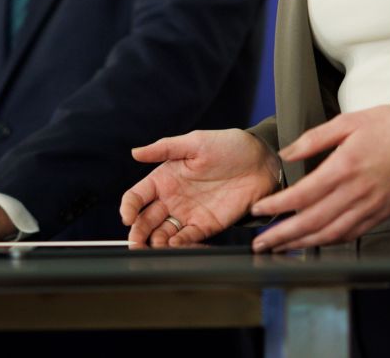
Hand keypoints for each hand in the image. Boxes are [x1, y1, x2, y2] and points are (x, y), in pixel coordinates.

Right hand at [121, 129, 276, 247]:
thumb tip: (135, 152)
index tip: (127, 217)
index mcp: (164, 178)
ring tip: (155, 248)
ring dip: (156, 243)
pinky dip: (179, 246)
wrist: (261, 161)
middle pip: (146, 221)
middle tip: (135, 243)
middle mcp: (173, 199)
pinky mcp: (207, 226)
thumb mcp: (194, 142)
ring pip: (163, 235)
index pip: (137, 197)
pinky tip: (175, 246)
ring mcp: (188, 214)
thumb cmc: (227, 146)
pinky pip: (187, 240)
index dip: (128, 208)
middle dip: (137, 234)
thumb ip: (164, 148)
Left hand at [250, 105, 389, 251]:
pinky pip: (351, 235)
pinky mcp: (380, 214)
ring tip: (281, 248)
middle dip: (283, 235)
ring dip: (303, 244)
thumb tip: (286, 154)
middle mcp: (355, 192)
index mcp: (343, 167)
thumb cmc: (386, 127)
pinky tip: (315, 243)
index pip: (302, 194)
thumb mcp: (346, 122)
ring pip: (330, 234)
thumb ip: (313, 139)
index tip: (259, 210)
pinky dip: (330, 242)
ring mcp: (369, 207)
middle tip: (261, 243)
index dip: (278, 205)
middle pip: (312, 221)